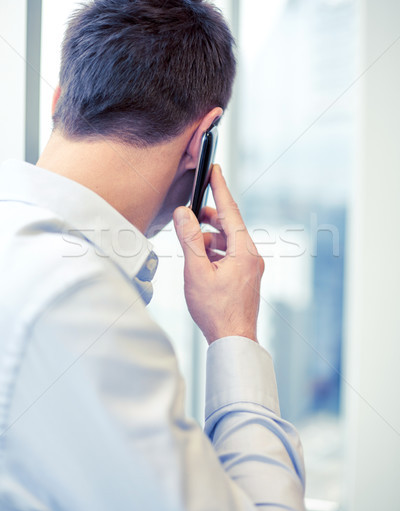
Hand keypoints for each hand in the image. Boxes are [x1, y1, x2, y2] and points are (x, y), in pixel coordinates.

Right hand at [173, 165, 263, 344]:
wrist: (233, 341)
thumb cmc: (216, 311)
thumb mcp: (197, 271)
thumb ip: (190, 239)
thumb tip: (184, 214)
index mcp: (244, 251)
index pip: (230, 211)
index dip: (220, 188)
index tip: (215, 169)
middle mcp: (252, 256)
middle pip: (230, 226)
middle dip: (209, 218)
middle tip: (190, 214)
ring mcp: (251, 268)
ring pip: (229, 242)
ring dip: (209, 239)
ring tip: (191, 247)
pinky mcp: (246, 278)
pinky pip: (230, 255)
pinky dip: (215, 253)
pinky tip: (201, 263)